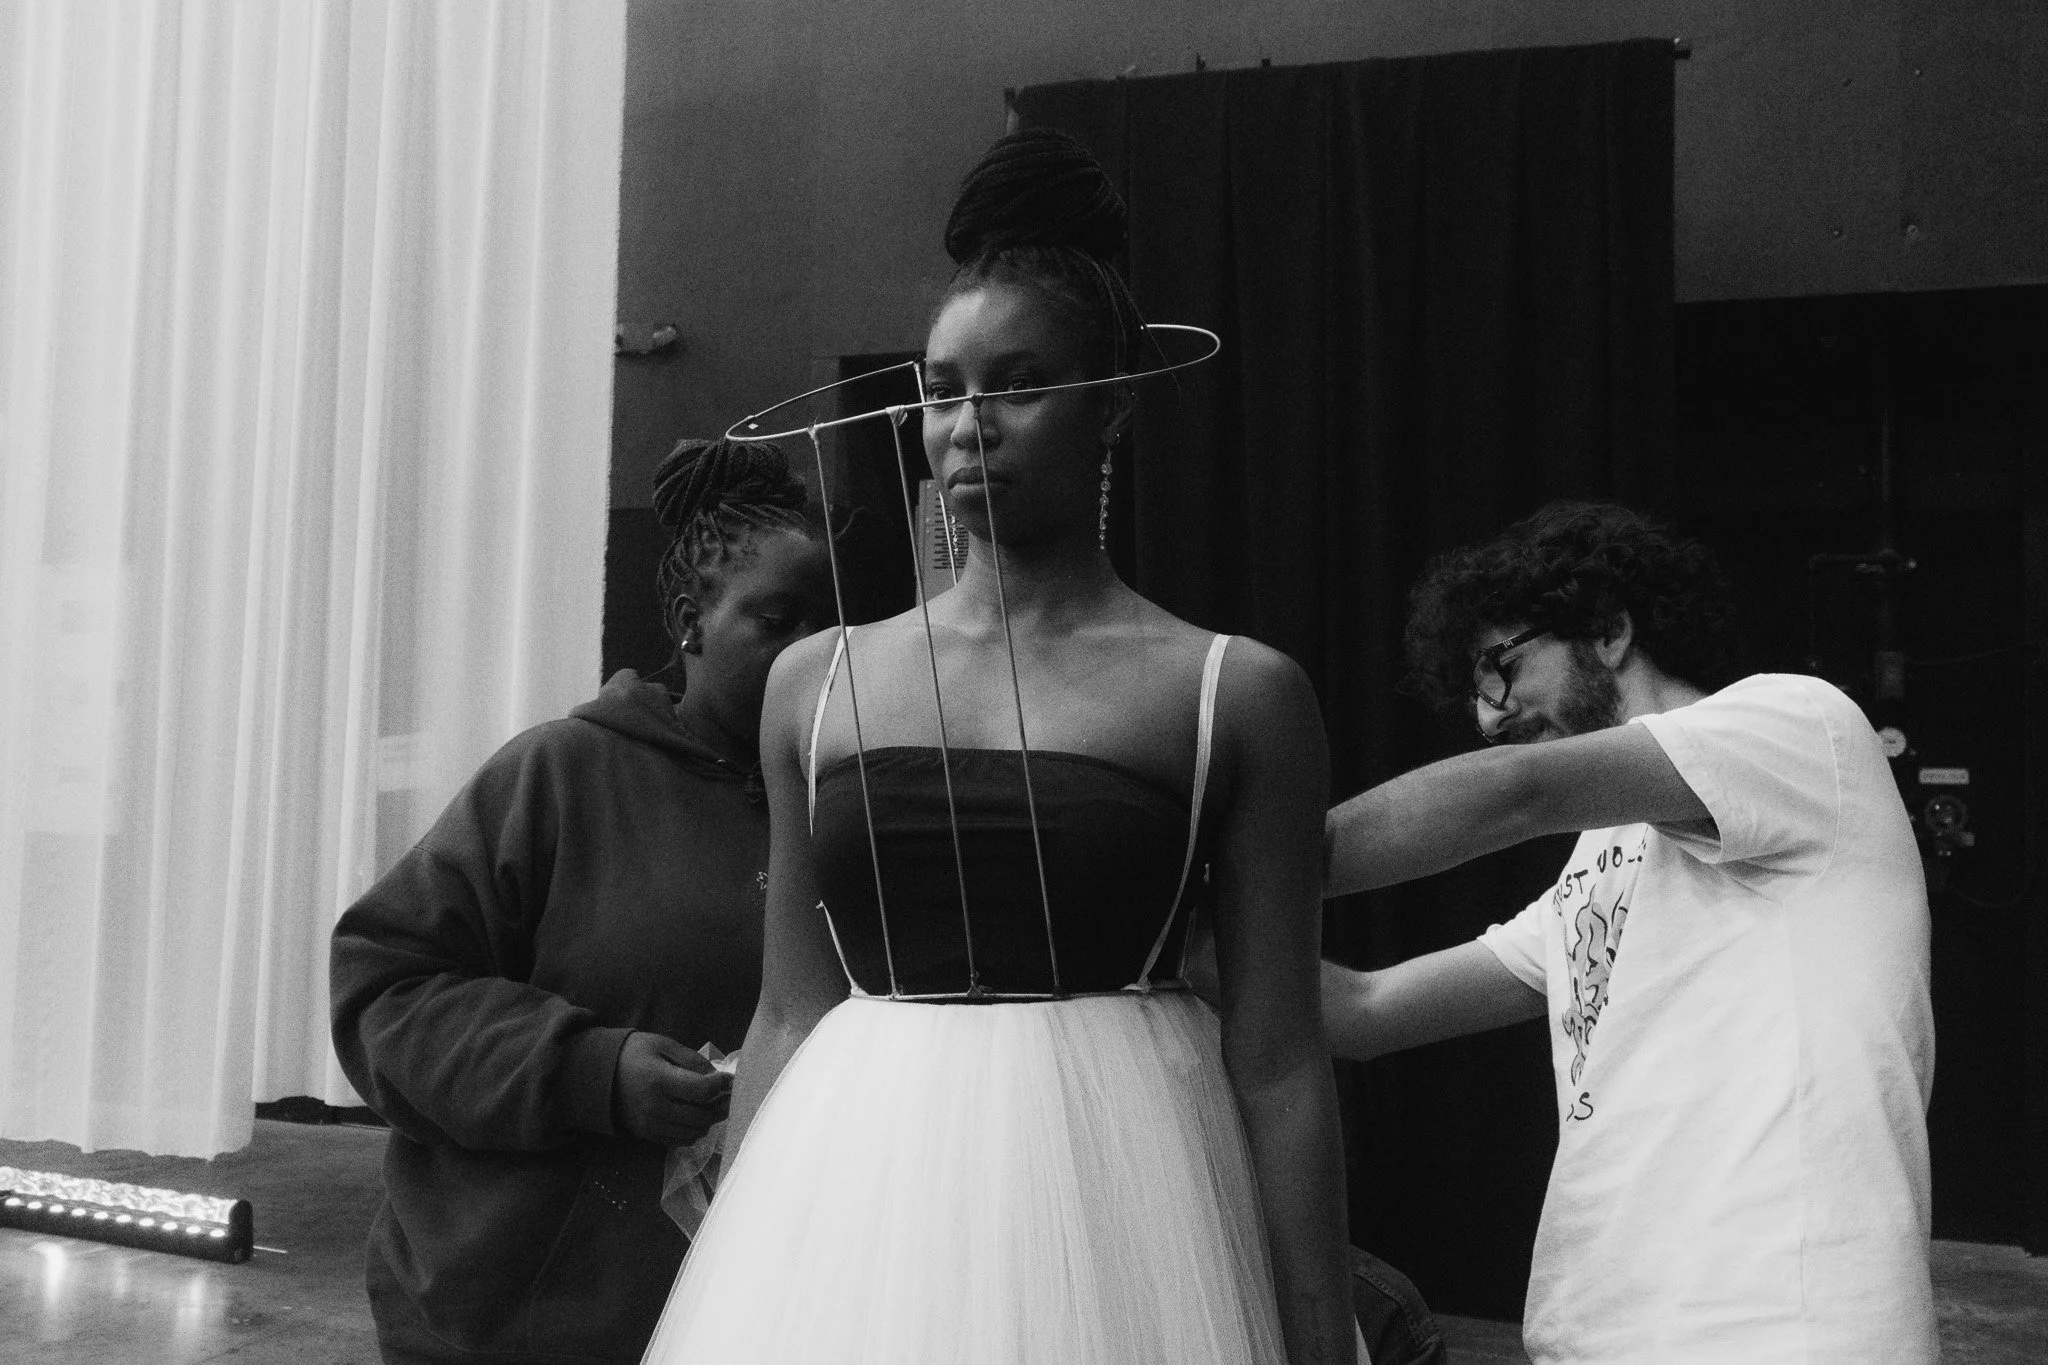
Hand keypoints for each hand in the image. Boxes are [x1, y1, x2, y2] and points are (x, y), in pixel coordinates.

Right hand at [613, 1032, 730, 1144]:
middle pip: (702, 1115)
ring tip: (715, 1106)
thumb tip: (716, 1075)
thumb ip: (691, 1059)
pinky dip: (694, 1132)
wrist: (598, 1074)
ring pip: (693, 1132)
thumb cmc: (633, 1053)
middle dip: (721, 1105)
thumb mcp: (662, 1044)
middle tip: (730, 1096)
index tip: (728, 1078)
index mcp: (659, 1081)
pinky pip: (679, 1141)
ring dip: (710, 1121)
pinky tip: (697, 1118)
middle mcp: (656, 1107)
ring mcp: (651, 1125)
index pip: (702, 1090)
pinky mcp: (647, 1135)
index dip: (721, 1085)